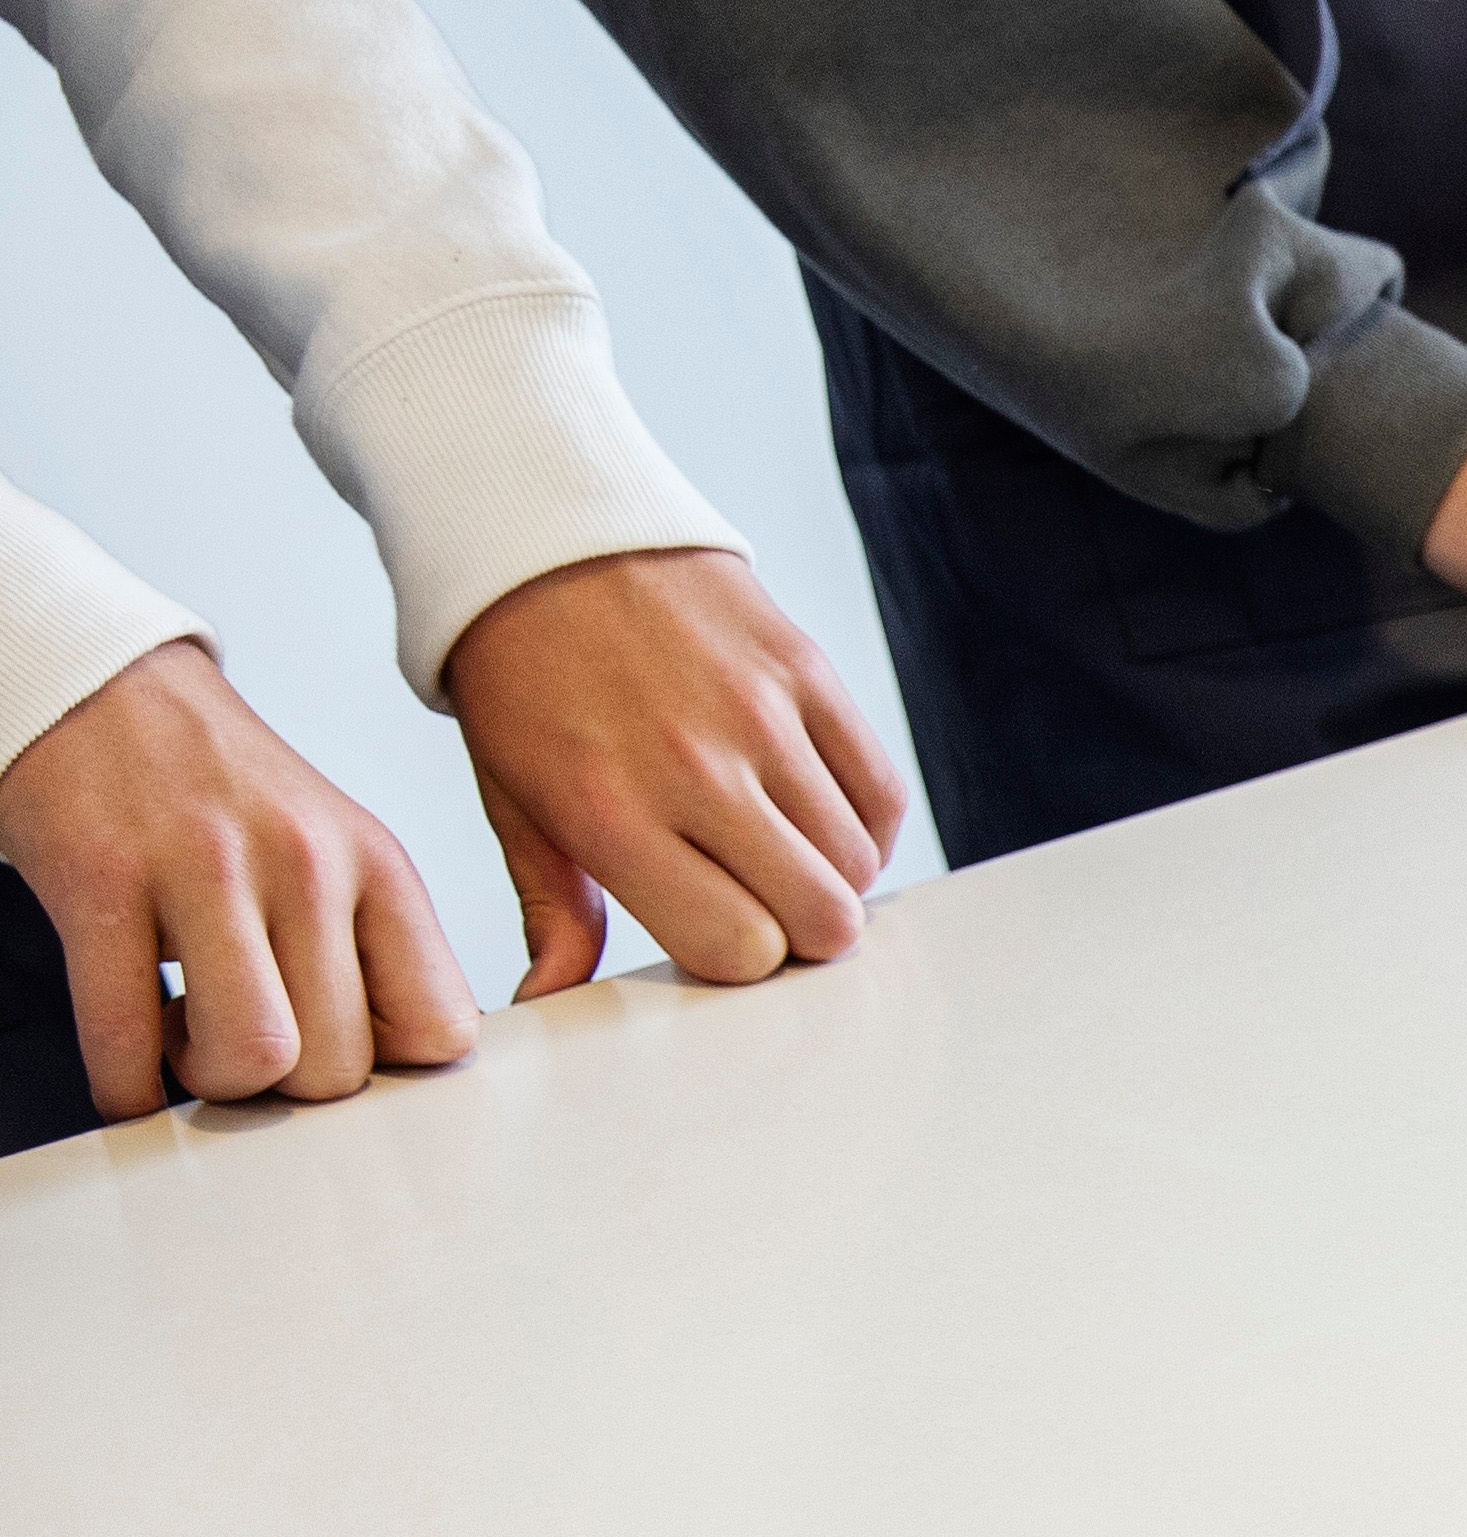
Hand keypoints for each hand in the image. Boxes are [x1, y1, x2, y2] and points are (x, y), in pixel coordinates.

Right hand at [0, 638, 474, 1117]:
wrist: (96, 686)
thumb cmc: (215, 787)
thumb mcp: (332, 846)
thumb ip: (370, 945)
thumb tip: (393, 1064)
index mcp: (375, 863)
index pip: (440, 1028)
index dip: (390, 1069)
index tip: (342, 1056)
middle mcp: (304, 864)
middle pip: (338, 1065)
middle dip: (287, 1089)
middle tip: (247, 1046)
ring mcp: (202, 869)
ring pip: (254, 1056)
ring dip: (213, 1082)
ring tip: (187, 1040)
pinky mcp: (100, 877)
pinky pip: (123, 1036)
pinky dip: (125, 1085)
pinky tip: (127, 1070)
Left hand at [442, 548, 905, 997]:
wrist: (544, 536)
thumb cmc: (523, 676)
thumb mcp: (513, 798)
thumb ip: (553, 909)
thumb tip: (553, 1001)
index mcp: (608, 812)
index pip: (739, 949)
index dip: (739, 959)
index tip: (716, 934)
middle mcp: (694, 769)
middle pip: (819, 920)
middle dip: (799, 933)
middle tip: (763, 909)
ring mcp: (762, 718)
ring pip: (858, 864)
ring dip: (830, 879)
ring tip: (781, 855)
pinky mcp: (807, 673)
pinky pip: (883, 794)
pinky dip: (863, 825)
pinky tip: (814, 815)